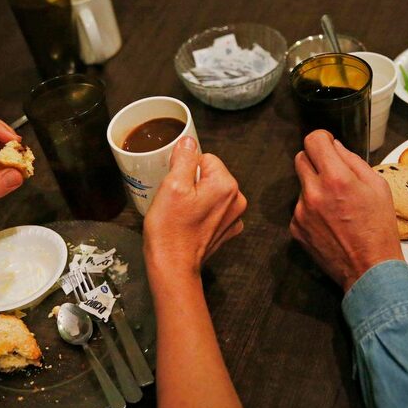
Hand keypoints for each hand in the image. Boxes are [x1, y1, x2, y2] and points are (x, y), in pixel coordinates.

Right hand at [143, 137, 246, 276]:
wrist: (173, 266)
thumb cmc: (170, 229)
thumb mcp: (172, 185)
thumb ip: (184, 158)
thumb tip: (189, 141)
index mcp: (226, 184)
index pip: (204, 158)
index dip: (185, 169)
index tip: (175, 186)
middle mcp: (236, 199)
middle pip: (209, 174)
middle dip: (191, 183)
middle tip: (176, 201)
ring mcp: (233, 217)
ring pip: (210, 192)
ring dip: (195, 198)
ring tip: (181, 213)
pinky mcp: (226, 230)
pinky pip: (213, 209)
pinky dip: (201, 213)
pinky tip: (189, 223)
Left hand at [290, 131, 402, 292]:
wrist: (368, 269)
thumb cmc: (379, 229)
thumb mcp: (378, 187)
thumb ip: (353, 161)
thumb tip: (335, 146)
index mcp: (336, 178)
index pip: (313, 140)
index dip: (322, 138)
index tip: (328, 144)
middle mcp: (313, 192)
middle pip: (301, 158)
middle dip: (316, 161)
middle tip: (333, 174)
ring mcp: (300, 212)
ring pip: (301, 184)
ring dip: (314, 187)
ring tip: (336, 206)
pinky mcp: (295, 228)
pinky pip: (299, 208)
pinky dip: (311, 209)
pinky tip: (329, 222)